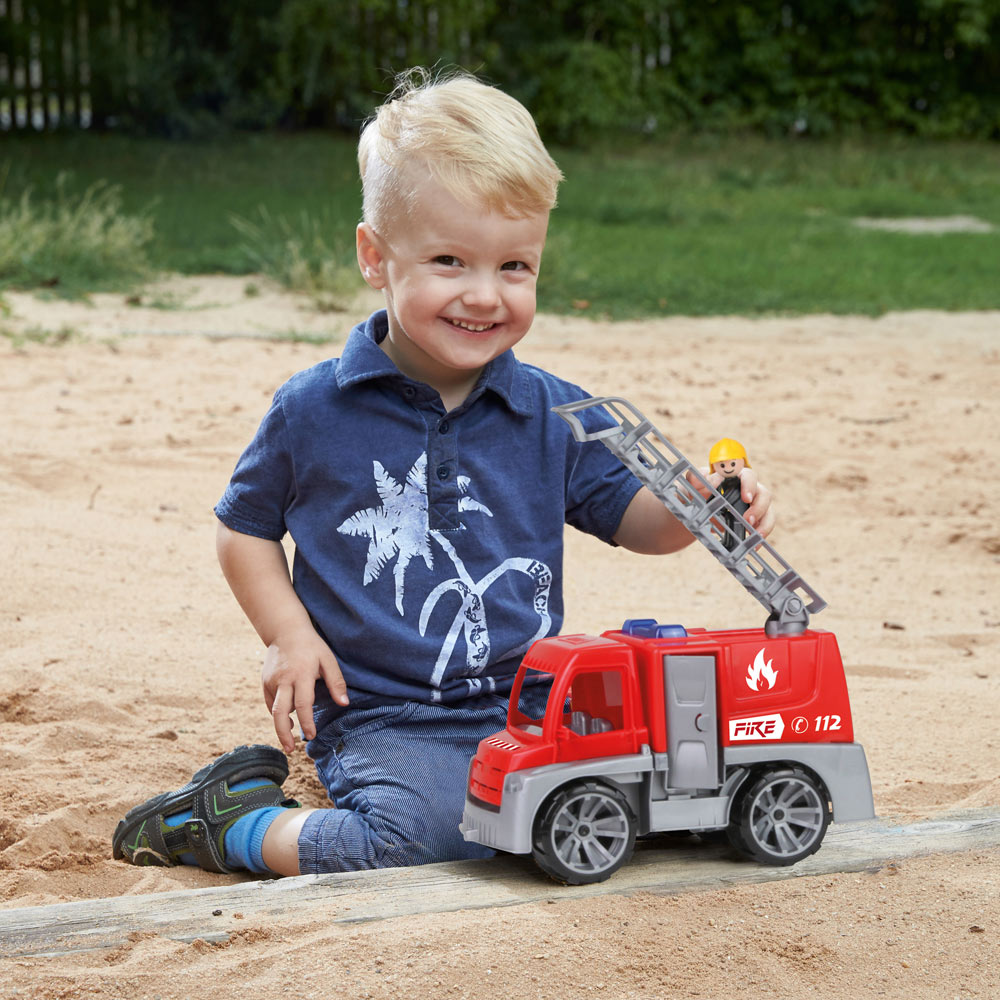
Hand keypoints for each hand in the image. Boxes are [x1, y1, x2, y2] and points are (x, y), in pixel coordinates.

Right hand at [261, 626, 348, 752]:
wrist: (286, 631)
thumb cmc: (311, 646)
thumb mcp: (328, 660)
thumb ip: (336, 682)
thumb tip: (345, 704)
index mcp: (301, 675)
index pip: (302, 705)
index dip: (306, 723)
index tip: (311, 736)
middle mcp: (283, 680)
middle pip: (280, 713)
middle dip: (283, 734)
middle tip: (290, 750)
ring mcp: (271, 681)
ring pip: (274, 710)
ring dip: (281, 725)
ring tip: (290, 737)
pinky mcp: (264, 682)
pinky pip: (270, 703)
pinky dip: (277, 712)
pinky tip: (287, 716)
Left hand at [690, 467, 775, 538]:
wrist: (699, 507)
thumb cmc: (700, 490)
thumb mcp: (694, 483)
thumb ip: (697, 478)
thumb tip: (714, 481)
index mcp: (737, 476)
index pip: (749, 476)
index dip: (750, 486)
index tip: (746, 498)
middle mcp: (750, 489)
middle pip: (764, 494)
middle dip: (759, 508)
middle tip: (748, 520)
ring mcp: (755, 504)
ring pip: (769, 511)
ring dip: (765, 523)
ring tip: (756, 534)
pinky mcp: (755, 518)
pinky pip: (765, 525)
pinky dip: (762, 535)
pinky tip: (755, 544)